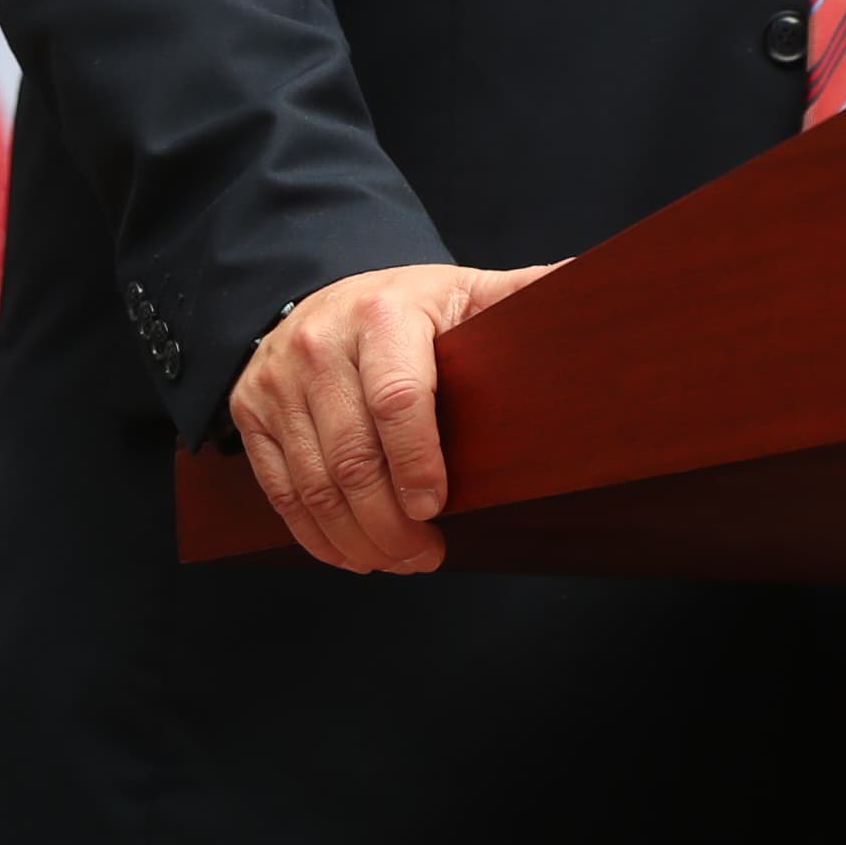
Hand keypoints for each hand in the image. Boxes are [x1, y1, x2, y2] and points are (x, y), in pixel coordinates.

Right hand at [229, 260, 554, 573]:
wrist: (317, 294)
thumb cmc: (408, 308)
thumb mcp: (464, 292)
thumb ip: (522, 295)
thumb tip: (596, 285)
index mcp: (383, 313)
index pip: (398, 397)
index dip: (418, 462)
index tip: (438, 506)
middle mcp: (321, 344)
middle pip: (354, 457)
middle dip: (391, 523)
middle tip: (426, 556)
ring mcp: (277, 380)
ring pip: (315, 484)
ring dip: (358, 539)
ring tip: (398, 560)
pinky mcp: (249, 413)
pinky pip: (281, 491)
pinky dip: (316, 535)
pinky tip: (352, 553)